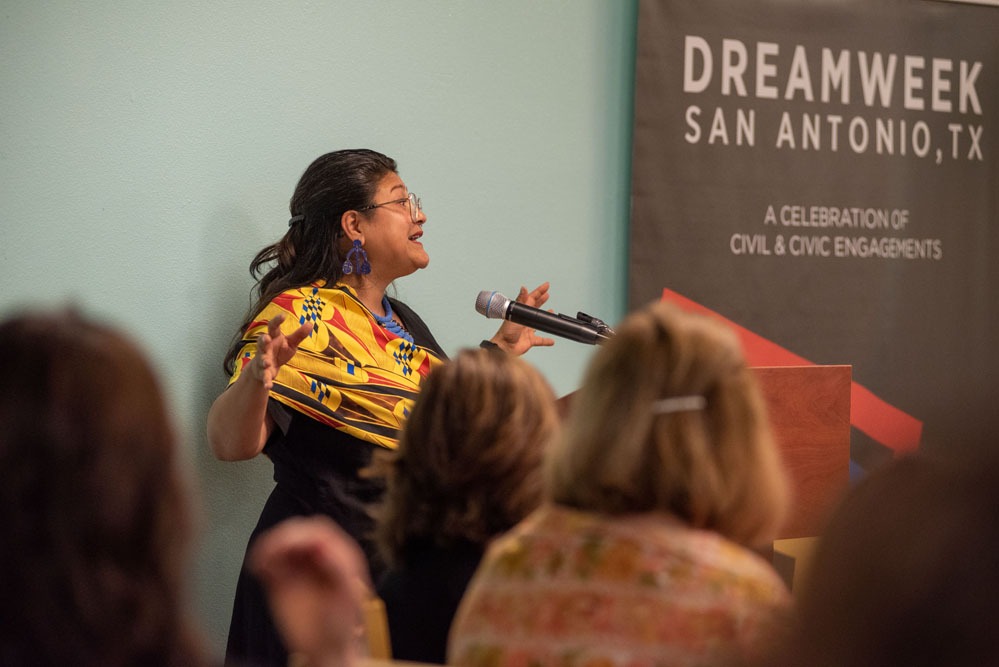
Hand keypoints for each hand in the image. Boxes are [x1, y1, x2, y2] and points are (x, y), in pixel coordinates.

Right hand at [249, 313, 313, 387]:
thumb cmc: (279, 351)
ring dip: (263, 361)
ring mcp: (262, 360)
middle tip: (266, 338)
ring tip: (266, 363)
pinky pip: (264, 376)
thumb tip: (310, 323)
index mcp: (273, 337)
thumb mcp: (291, 343)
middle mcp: (265, 348)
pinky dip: (266, 381)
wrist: (266, 368)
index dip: (277, 321)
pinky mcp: (263, 372)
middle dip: (262, 340)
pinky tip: (268, 386)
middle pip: (261, 342)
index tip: (283, 316)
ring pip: (261, 359)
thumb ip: (299, 335)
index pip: (273, 327)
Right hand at [249, 516, 370, 666]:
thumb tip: (325, 549)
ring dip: (269, 546)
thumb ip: (338, 568)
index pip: (321, 530)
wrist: (327, 649)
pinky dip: (262, 559)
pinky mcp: (284, 575)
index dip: (302, 535)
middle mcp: (321, 554)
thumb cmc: (341, 625)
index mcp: (341, 555)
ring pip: (283, 541)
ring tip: (260, 562)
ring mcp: (301, 564)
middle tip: (268, 554)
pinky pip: (271, 558)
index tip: (286, 546)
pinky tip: (259, 568)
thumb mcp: (346, 596)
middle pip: (299, 530)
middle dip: (283, 538)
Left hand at [490, 282, 555, 355]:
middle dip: (541, 300)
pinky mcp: (530, 340)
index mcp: (520, 312)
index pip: (531, 298)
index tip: (546, 285)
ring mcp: (527, 330)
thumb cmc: (506, 331)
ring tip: (551, 312)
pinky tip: (551, 341)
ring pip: (538, 323)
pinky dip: (546, 341)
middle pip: (535, 308)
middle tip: (547, 294)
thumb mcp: (515, 313)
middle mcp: (524, 319)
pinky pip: (540, 340)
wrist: (505, 347)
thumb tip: (524, 288)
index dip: (539, 291)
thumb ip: (521, 301)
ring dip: (544, 318)